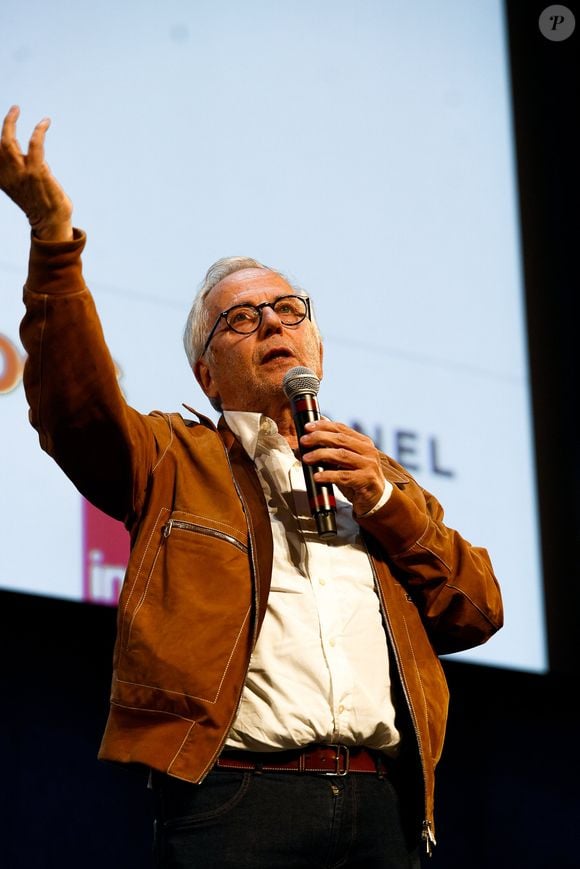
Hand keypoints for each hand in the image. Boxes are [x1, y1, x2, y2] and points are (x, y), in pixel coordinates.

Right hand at [0, 105, 72, 239]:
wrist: (51, 222)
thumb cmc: (41, 205)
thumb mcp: (24, 187)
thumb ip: (23, 169)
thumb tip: (31, 153)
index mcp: (1, 178)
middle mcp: (8, 175)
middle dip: (5, 124)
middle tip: (14, 110)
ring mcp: (21, 173)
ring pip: (8, 141)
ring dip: (11, 121)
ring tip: (17, 109)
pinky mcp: (37, 172)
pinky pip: (34, 145)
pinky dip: (39, 131)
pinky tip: (45, 122)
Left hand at [300, 419, 385, 515]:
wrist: (376, 498)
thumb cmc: (357, 477)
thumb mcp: (344, 461)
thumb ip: (330, 450)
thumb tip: (306, 442)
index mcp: (363, 442)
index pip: (341, 429)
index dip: (323, 426)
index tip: (307, 427)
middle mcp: (368, 451)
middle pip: (340, 439)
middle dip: (319, 438)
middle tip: (304, 441)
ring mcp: (369, 465)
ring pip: (341, 455)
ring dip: (321, 454)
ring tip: (306, 458)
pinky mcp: (366, 480)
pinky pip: (344, 476)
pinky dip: (328, 475)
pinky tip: (317, 476)